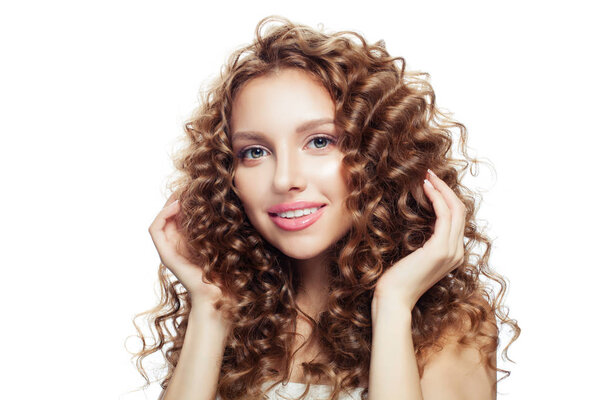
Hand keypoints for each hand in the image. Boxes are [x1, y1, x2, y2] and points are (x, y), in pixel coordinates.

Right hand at [148, 193, 224, 309]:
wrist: (221, 292)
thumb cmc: (227, 268)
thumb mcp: (223, 239)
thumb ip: (217, 225)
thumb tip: (226, 200)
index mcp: (188, 240)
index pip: (178, 213)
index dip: (183, 198)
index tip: (195, 186)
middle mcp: (175, 244)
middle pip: (168, 213)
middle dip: (176, 197)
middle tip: (187, 185)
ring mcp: (168, 249)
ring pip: (159, 218)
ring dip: (168, 203)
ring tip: (181, 193)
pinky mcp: (165, 254)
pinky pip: (155, 229)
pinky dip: (162, 214)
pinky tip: (176, 206)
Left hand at [374, 169, 466, 310]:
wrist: (393, 299)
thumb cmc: (396, 279)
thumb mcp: (413, 256)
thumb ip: (422, 241)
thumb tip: (416, 220)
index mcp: (452, 254)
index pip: (457, 219)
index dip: (446, 197)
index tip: (430, 182)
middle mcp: (457, 252)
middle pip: (460, 211)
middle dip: (445, 188)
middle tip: (429, 173)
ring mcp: (451, 251)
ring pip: (455, 210)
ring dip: (441, 189)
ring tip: (427, 176)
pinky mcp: (440, 250)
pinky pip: (444, 216)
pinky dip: (437, 198)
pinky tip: (426, 188)